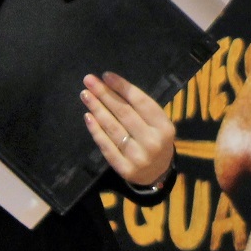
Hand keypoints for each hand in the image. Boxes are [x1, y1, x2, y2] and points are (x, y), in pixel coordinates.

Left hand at [81, 72, 176, 188]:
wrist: (159, 175)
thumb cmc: (157, 140)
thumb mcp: (159, 124)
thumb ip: (142, 109)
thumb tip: (113, 88)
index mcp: (165, 126)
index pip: (141, 102)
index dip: (122, 87)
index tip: (106, 75)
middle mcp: (153, 141)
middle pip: (124, 113)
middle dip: (105, 94)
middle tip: (89, 80)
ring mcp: (138, 156)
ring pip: (113, 128)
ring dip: (97, 109)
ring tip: (85, 95)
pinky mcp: (124, 168)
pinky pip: (106, 146)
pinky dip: (96, 131)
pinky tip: (88, 117)